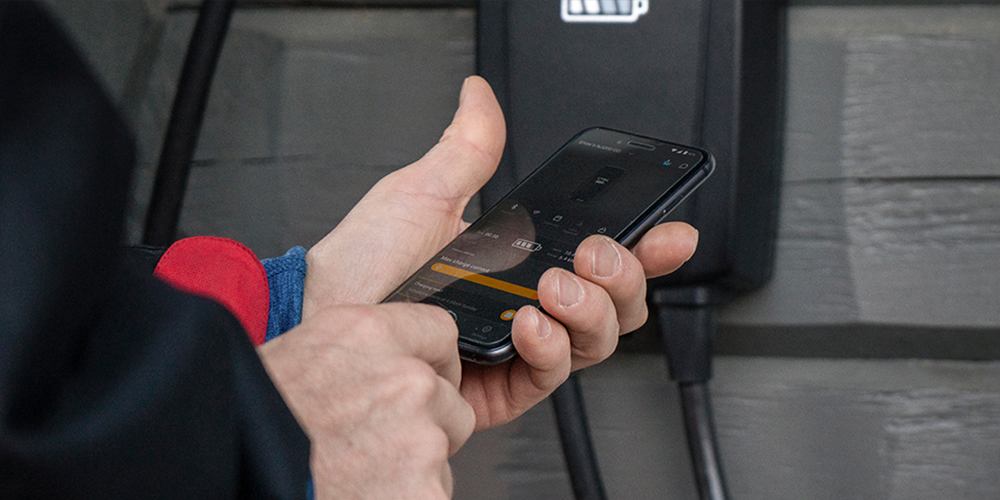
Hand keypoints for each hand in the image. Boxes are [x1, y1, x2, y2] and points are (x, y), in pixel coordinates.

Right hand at [257, 303, 475, 498]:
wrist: (227, 472)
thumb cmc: (242, 424)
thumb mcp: (298, 356)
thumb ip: (356, 354)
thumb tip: (379, 364)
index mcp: (369, 333)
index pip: (439, 332)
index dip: (430, 362)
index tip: (422, 380)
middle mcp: (405, 379)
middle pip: (449, 400)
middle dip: (423, 423)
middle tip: (372, 443)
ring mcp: (420, 440)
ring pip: (441, 454)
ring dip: (412, 468)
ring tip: (355, 474)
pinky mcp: (425, 493)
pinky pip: (434, 494)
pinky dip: (405, 499)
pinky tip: (362, 495)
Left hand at [303, 76, 698, 430]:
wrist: (325, 315)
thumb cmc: (364, 261)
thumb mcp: (426, 192)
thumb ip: (470, 148)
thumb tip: (479, 96)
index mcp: (520, 261)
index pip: (601, 256)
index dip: (646, 247)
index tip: (669, 232)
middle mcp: (526, 304)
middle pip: (614, 302)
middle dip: (625, 276)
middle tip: (597, 254)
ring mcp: (514, 347)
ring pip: (594, 340)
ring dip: (590, 310)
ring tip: (553, 288)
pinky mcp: (497, 386)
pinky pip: (550, 377)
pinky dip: (552, 348)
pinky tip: (530, 323)